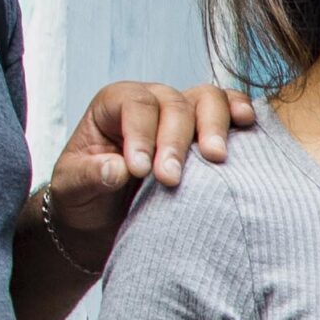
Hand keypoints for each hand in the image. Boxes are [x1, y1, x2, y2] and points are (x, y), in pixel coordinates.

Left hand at [38, 80, 255, 258]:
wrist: (104, 219)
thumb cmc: (85, 197)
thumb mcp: (72, 188)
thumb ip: (90, 176)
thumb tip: (118, 169)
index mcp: (114, 106)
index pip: (134, 104)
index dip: (141, 134)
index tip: (140, 171)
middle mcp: (152, 102)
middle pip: (174, 102)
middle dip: (175, 140)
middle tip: (170, 178)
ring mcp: (184, 115)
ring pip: (207, 99)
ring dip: (214, 126)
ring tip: (215, 157)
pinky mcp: (208, 134)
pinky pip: (230, 110)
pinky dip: (241, 112)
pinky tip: (247, 124)